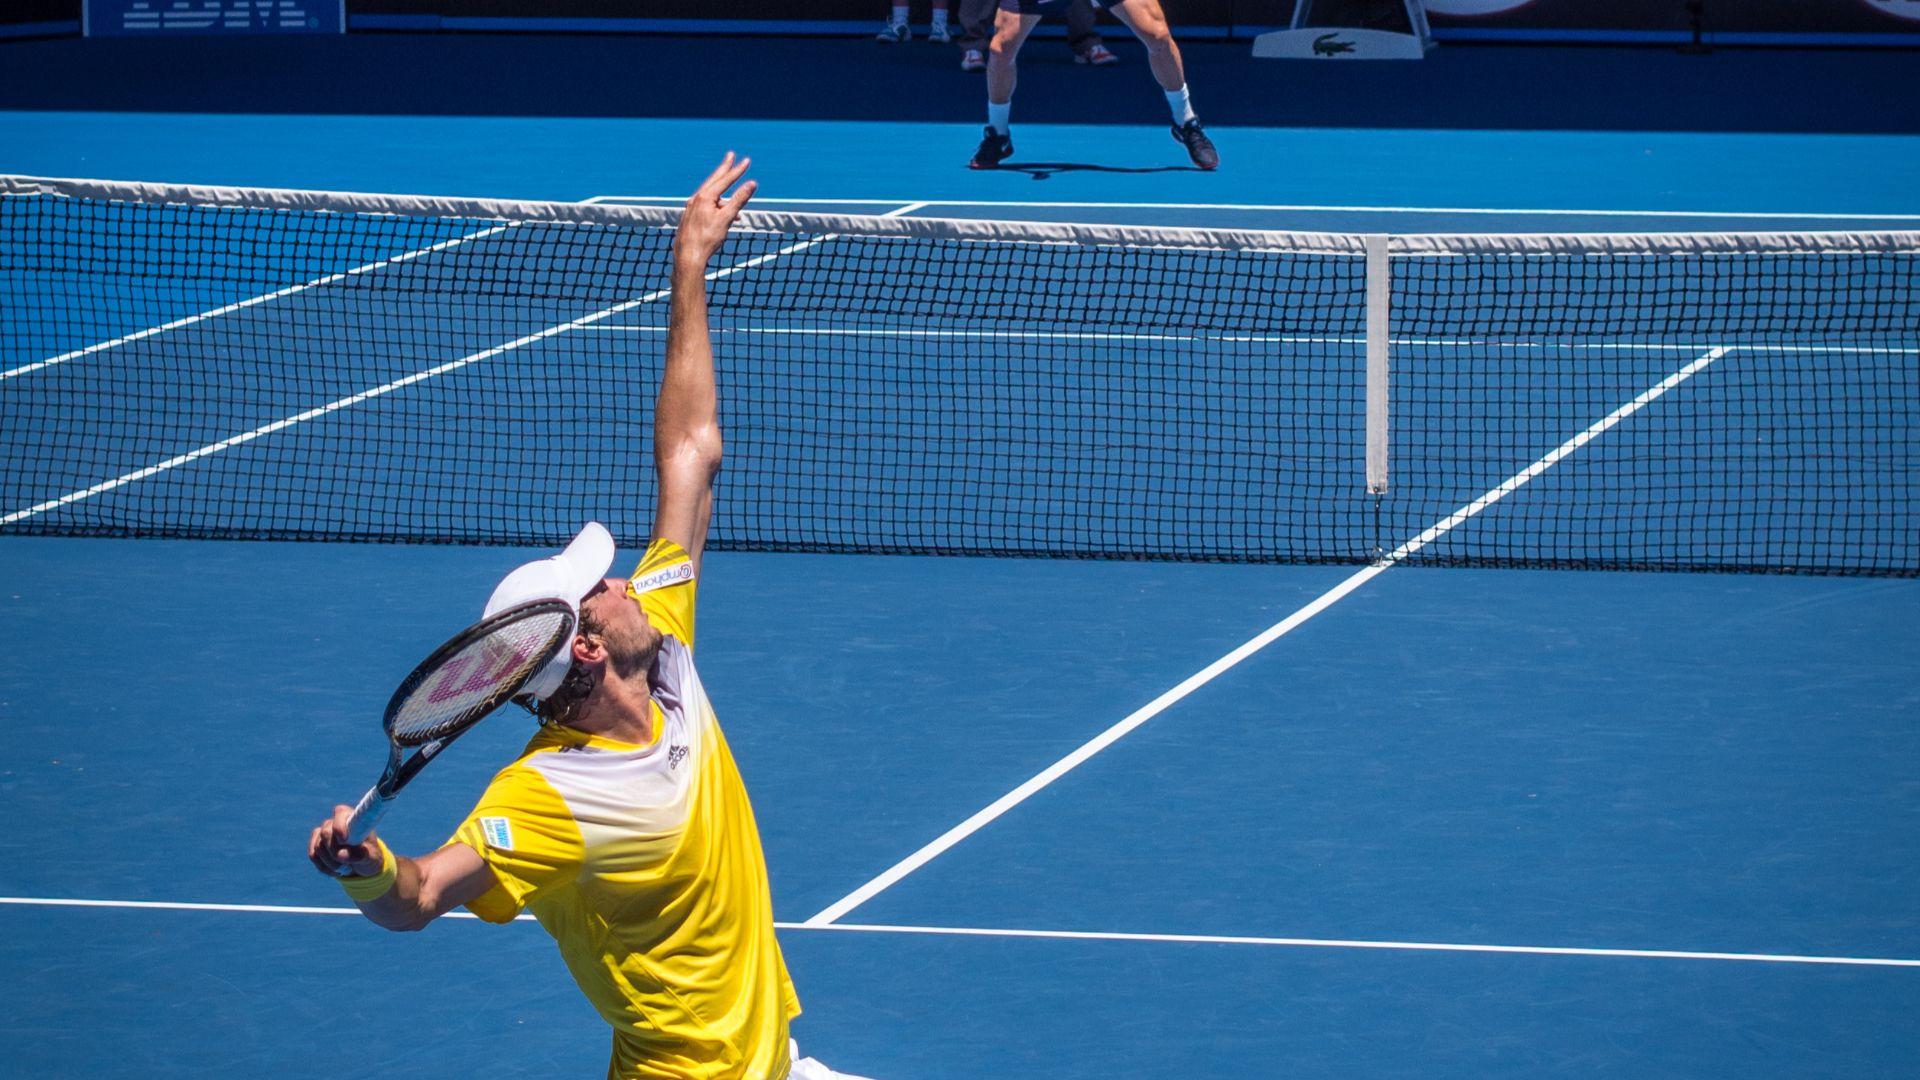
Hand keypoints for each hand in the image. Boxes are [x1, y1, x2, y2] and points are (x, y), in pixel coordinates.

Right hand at [308, 804, 384, 877]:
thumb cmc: (369, 855)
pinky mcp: (314, 844)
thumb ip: (359, 855)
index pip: (341, 813)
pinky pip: (313, 856)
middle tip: (348, 865)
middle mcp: (334, 822)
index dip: (340, 826)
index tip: (344, 840)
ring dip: (332, 863)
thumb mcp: (371, 857)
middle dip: (335, 852)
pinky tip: (337, 871)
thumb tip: (340, 856)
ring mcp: (322, 833)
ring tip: (347, 869)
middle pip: (326, 833)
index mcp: (352, 817)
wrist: (362, 864)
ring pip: (318, 847)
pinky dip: (325, 867)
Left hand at [672, 152, 756, 269]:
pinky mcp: (690, 216)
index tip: (747, 161)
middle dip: (724, 168)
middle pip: (713, 180)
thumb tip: (751, 183)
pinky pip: (705, 205)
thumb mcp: (726, 218)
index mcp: (705, 197)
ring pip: (709, 194)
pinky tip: (721, 215)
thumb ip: (739, 199)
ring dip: (723, 193)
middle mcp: (696, 199)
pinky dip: (716, 205)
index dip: (737, 170)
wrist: (688, 256)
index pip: (725, 180)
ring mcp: (691, 207)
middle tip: (731, 155)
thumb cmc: (707, 239)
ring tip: (734, 202)